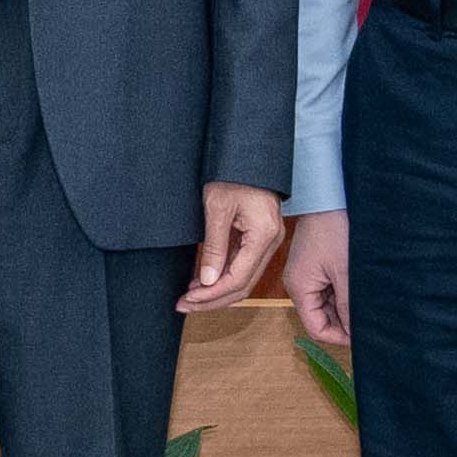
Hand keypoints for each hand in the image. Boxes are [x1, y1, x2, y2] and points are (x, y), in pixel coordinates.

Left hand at [182, 183, 286, 313]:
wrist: (248, 152)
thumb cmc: (233, 172)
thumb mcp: (217, 208)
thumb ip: (214, 247)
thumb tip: (206, 280)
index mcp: (263, 236)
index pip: (237, 279)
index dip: (211, 294)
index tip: (188, 299)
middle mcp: (271, 242)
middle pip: (243, 285)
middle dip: (212, 299)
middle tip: (184, 304)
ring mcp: (268, 241)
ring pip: (243, 279)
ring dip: (217, 291)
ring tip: (190, 296)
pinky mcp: (260, 237)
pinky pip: (243, 265)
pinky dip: (223, 276)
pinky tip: (202, 280)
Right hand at [283, 209, 354, 352]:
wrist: (329, 196)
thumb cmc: (334, 228)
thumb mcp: (346, 272)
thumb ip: (349, 305)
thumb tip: (356, 331)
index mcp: (299, 288)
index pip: (316, 328)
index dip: (339, 337)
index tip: (362, 336)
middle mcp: (299, 284)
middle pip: (321, 317)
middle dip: (344, 322)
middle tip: (370, 321)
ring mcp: (307, 275)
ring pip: (327, 304)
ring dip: (345, 307)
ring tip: (368, 305)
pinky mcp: (316, 266)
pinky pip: (329, 289)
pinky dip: (344, 294)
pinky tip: (360, 291)